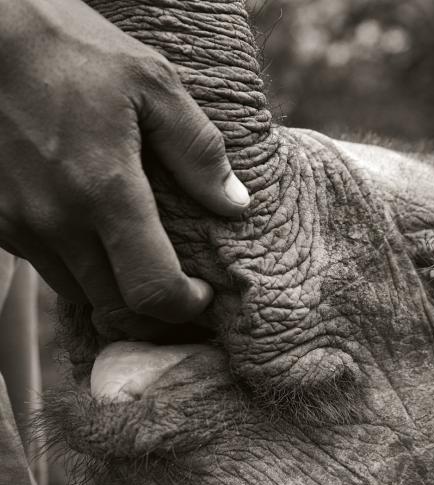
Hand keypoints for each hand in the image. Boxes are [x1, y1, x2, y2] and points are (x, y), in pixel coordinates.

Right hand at [0, 0, 249, 331]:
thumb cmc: (70, 48)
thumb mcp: (153, 84)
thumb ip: (199, 151)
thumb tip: (235, 204)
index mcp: (105, 191)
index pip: (152, 290)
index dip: (186, 307)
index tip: (204, 292)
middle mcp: (56, 221)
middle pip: (115, 307)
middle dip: (157, 310)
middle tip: (183, 289)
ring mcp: (18, 224)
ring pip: (78, 293)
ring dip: (116, 291)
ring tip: (143, 263)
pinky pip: (46, 266)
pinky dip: (79, 267)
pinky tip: (99, 239)